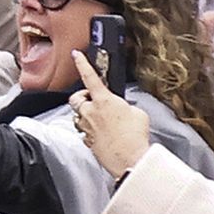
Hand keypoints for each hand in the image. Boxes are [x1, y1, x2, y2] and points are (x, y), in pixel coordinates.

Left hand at [67, 50, 151, 175]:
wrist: (129, 158)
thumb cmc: (135, 136)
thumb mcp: (138, 113)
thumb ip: (125, 106)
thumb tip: (122, 109)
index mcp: (104, 100)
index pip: (89, 77)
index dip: (81, 64)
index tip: (76, 55)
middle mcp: (90, 112)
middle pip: (76, 98)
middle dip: (83, 96)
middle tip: (93, 99)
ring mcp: (86, 127)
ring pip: (77, 115)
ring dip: (85, 114)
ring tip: (100, 119)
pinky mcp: (86, 140)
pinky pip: (83, 131)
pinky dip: (90, 129)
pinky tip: (102, 133)